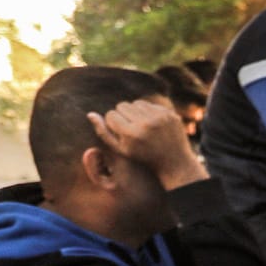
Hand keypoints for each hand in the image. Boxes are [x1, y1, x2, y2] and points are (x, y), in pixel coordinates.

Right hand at [88, 99, 205, 187]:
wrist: (174, 162)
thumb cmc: (143, 157)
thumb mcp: (121, 149)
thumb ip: (104, 133)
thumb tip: (90, 114)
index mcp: (131, 134)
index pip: (110, 115)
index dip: (112, 122)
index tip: (119, 130)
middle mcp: (145, 124)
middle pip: (122, 105)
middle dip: (122, 115)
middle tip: (129, 127)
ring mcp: (159, 117)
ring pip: (135, 103)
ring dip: (134, 112)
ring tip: (139, 125)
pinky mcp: (169, 113)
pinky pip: (149, 104)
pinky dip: (147, 112)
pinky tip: (150, 124)